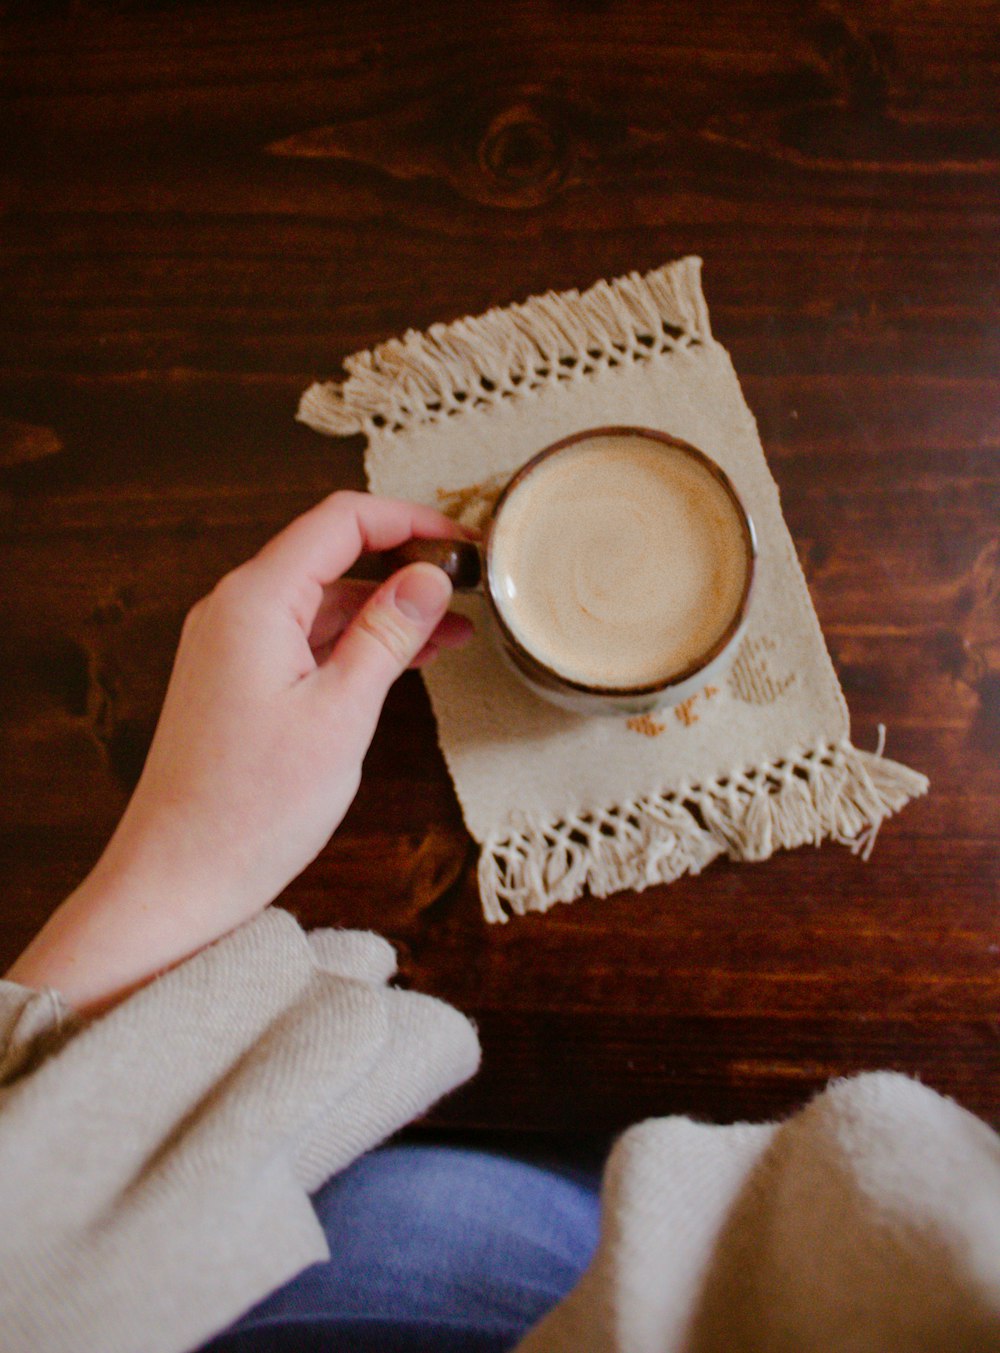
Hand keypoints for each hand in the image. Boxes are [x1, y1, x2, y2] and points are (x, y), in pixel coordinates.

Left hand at [7, 492, 472, 1012]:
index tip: (462, 543)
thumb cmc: (251, 807)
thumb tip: (430, 577)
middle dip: (402, 563)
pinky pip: (306, 639)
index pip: (340, 522)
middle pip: (330, 555)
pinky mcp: (238, 681)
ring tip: (454, 630)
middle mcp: (236, 610)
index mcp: (255, 601)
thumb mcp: (341, 713)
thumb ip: (388, 635)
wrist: (178, 876)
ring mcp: (233, 646)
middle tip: (468, 586)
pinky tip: (407, 659)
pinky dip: (356, 643)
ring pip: (322, 601)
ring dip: (386, 609)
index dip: (408, 521)